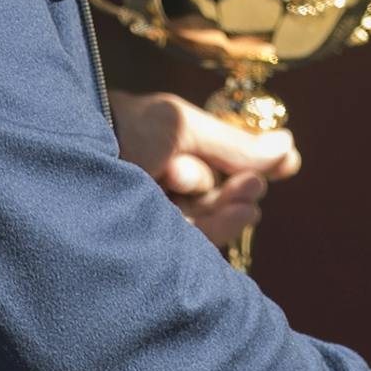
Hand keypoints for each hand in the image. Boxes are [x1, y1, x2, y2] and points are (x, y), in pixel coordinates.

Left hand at [110, 90, 298, 249]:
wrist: (81, 149)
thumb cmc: (129, 128)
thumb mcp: (187, 128)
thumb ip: (235, 145)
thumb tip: (289, 146)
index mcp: (179, 150)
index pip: (228, 163)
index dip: (259, 165)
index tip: (288, 163)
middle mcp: (172, 183)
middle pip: (224, 195)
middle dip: (243, 187)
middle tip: (256, 182)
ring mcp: (164, 214)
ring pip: (215, 218)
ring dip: (231, 204)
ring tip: (247, 191)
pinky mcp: (157, 243)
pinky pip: (199, 242)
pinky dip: (221, 226)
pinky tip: (241, 211)